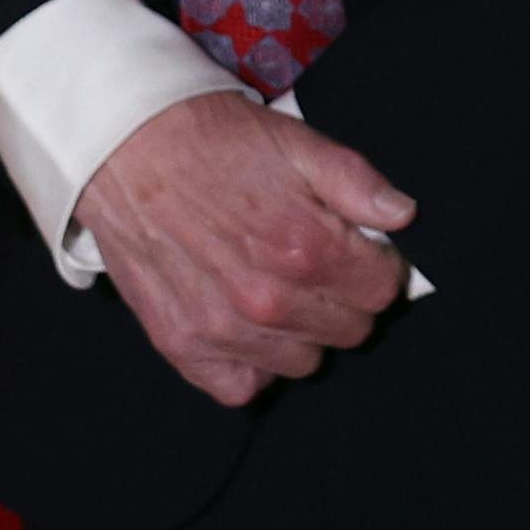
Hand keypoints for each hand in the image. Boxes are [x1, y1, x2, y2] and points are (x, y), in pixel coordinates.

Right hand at [71, 90, 414, 406]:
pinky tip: (244, 324)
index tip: (356, 248)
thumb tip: (403, 215)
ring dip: (301, 332)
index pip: (382, 291)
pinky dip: (250, 364)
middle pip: (350, 332)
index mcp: (306, 247)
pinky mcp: (184, 347)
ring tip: (276, 288)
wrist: (127, 146)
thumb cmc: (215, 141)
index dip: (376, 265)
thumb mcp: (296, 142)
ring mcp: (223, 331)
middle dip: (344, 298)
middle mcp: (267, 301)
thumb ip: (356, 182)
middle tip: (315, 264)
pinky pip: (242, 388)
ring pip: (303, 363)